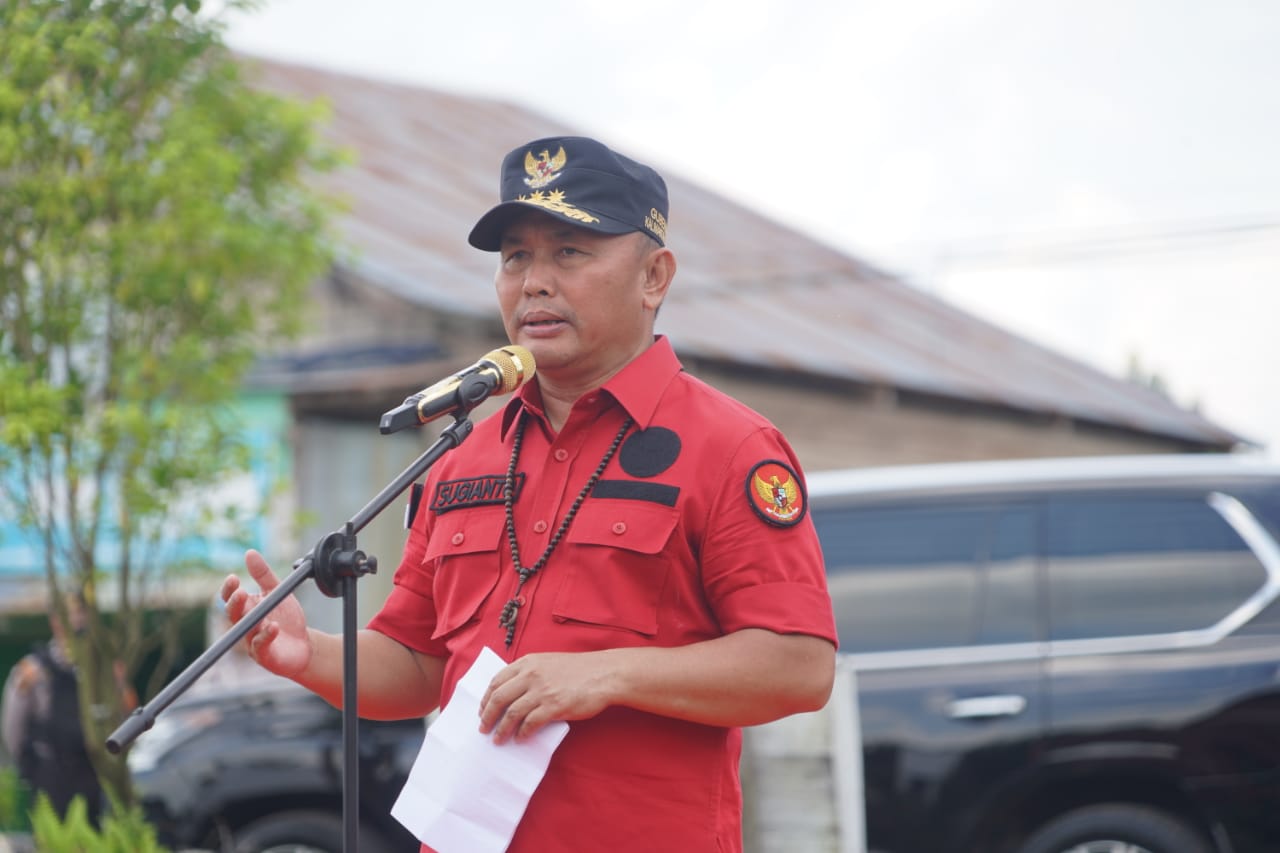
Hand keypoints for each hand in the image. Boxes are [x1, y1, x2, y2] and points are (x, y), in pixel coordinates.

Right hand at [220, 549, 311, 679]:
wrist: (304, 645)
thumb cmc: (287, 619)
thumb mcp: (277, 593)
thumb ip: (263, 575)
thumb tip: (249, 552)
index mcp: (247, 609)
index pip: (230, 599)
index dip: (229, 590)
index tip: (233, 578)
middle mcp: (245, 626)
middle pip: (234, 614)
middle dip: (235, 603)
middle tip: (241, 593)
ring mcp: (252, 641)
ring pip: (246, 631)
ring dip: (251, 620)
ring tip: (258, 610)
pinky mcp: (264, 655)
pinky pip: (261, 645)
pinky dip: (266, 635)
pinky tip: (274, 626)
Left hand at [478, 652, 612, 743]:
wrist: (604, 674)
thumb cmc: (578, 670)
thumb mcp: (548, 662)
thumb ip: (530, 673)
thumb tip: (512, 694)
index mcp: (528, 662)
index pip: (497, 681)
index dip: (486, 698)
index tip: (482, 710)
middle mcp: (531, 675)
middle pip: (499, 698)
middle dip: (487, 716)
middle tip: (483, 728)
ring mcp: (542, 691)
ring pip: (512, 713)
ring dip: (502, 729)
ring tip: (498, 739)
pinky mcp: (554, 706)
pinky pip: (530, 723)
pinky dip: (522, 733)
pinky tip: (520, 738)